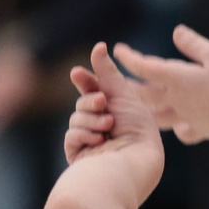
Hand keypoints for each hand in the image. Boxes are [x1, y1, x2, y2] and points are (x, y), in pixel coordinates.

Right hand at [55, 63, 163, 208]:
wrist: (133, 163)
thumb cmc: (137, 131)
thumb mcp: (123, 95)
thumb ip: (107, 73)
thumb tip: (99, 46)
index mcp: (119, 113)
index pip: (94, 90)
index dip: (85, 81)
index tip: (78, 73)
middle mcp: (105, 128)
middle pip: (83, 102)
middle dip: (91, 100)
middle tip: (103, 103)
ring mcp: (92, 143)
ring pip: (76, 118)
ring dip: (91, 119)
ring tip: (108, 128)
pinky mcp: (81, 158)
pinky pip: (71, 136)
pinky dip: (84, 135)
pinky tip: (98, 142)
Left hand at [105, 26, 208, 143]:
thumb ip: (193, 44)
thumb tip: (175, 32)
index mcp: (177, 79)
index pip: (144, 68)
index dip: (129, 58)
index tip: (118, 50)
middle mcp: (176, 100)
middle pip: (144, 95)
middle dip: (130, 85)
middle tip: (120, 78)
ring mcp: (186, 117)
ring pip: (157, 116)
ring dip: (146, 109)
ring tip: (141, 104)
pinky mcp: (200, 129)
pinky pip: (183, 131)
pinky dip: (178, 128)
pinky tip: (179, 127)